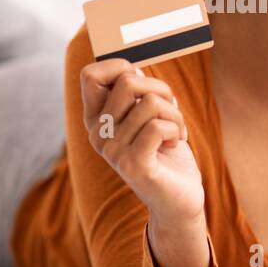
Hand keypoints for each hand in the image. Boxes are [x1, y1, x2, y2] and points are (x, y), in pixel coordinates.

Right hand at [79, 58, 204, 225]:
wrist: (178, 199)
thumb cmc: (165, 151)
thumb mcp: (149, 114)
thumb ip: (138, 92)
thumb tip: (134, 67)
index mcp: (96, 118)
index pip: (90, 74)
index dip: (120, 67)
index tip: (142, 83)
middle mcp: (97, 134)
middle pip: (128, 81)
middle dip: (161, 89)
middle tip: (170, 109)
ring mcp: (112, 151)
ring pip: (151, 103)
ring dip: (175, 113)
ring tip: (175, 131)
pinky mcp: (133, 165)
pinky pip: (158, 126)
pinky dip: (176, 129)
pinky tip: (174, 142)